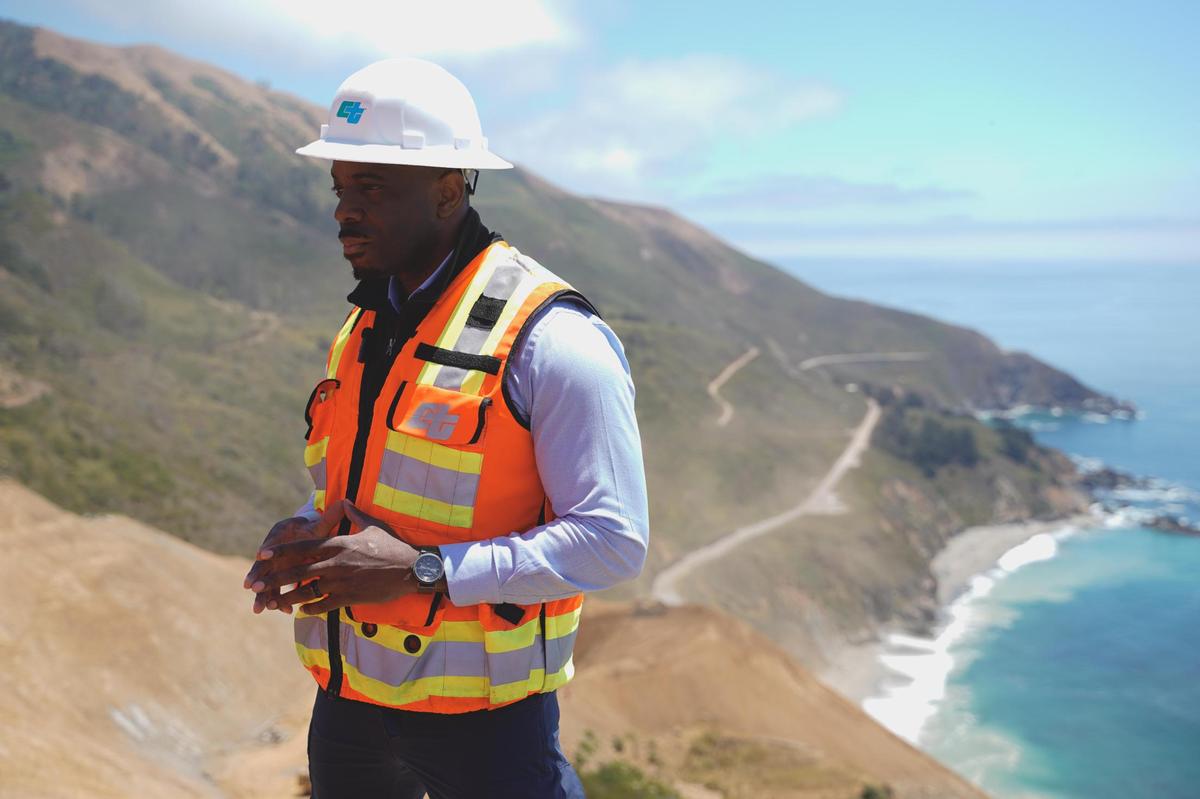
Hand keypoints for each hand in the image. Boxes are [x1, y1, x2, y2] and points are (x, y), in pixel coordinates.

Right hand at [244, 503, 343, 613]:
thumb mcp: (319, 526)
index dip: (267, 547)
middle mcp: (273, 550)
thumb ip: (328, 518)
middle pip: (262, 564)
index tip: (261, 554)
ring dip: (262, 594)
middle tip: (250, 587)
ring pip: (265, 581)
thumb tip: (343, 503)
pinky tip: (283, 610)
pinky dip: (278, 600)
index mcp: (280, 534)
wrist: (308, 538)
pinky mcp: (277, 577)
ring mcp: (274, 565)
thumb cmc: (312, 530)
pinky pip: (275, 590)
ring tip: (259, 609)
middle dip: (256, 576)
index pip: (272, 540)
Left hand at [247, 500, 421, 614]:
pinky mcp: (350, 597)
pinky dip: (311, 608)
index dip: (280, 551)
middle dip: (274, 579)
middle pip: (298, 571)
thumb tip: (344, 502)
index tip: (262, 555)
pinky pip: (324, 604)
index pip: (302, 547)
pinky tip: (302, 611)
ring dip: (288, 597)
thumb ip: (355, 515)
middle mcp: (336, 562)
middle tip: (255, 584)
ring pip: (307, 590)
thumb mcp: (374, 525)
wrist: (412, 569)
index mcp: (339, 544)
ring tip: (272, 602)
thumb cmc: (394, 546)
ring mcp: (342, 581)